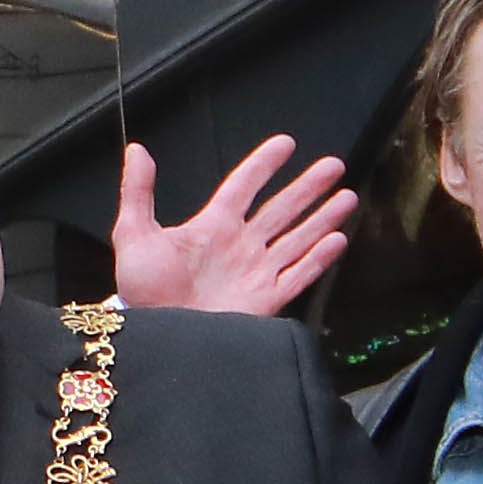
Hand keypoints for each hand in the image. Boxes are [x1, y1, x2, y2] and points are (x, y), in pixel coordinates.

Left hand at [113, 135, 353, 317]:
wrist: (158, 339)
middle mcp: (240, 247)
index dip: (263, 165)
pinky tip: (338, 240)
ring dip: (322, 218)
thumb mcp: (134, 235)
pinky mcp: (266, 301)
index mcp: (212, 228)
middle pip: (281, 209)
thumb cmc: (143, 290)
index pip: (244, 187)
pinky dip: (319, 259)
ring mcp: (256, 273)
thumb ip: (137, 192)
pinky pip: (298, 276)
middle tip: (334, 164)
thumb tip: (138, 151)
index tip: (286, 143)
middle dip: (308, 187)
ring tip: (348, 197)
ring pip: (297, 239)